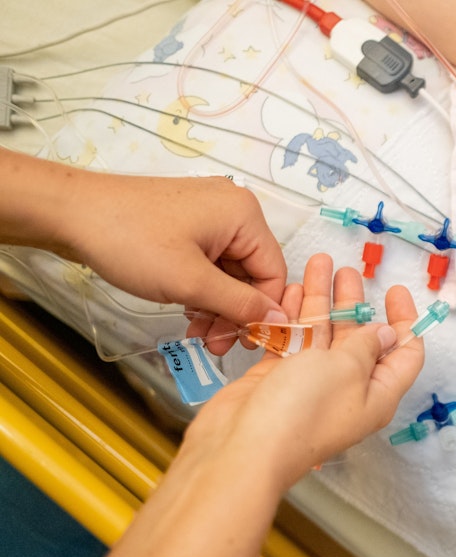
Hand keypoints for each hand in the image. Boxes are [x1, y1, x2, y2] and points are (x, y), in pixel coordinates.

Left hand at [67, 172, 287, 352]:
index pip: (273, 272)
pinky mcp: (188, 224)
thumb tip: (279, 321)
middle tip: (217, 344)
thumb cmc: (129, 240)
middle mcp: (233, 210)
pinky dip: (202, 290)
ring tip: (200, 333)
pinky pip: (209, 263)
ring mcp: (209, 215)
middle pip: (251, 273)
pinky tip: (188, 311)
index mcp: (244, 215)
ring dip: (217, 306)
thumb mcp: (191, 283)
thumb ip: (240, 305)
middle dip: (235, 312)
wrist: (72, 215)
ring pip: (229, 272)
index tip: (248, 340)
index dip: (264, 311)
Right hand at [180, 254, 423, 489]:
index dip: (404, 322)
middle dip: (354, 302)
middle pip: (359, 339)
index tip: (396, 291)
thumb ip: (366, 345)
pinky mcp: (278, 380)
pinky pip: (291, 341)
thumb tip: (386, 335)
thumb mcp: (347, 367)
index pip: (404, 355)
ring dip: (320, 300)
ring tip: (317, 265)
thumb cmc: (301, 411)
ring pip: (322, 334)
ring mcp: (311, 384)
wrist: (243, 446)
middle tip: (347, 271)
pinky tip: (290, 292)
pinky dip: (292, 316)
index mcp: (377, 393)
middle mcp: (348, 389)